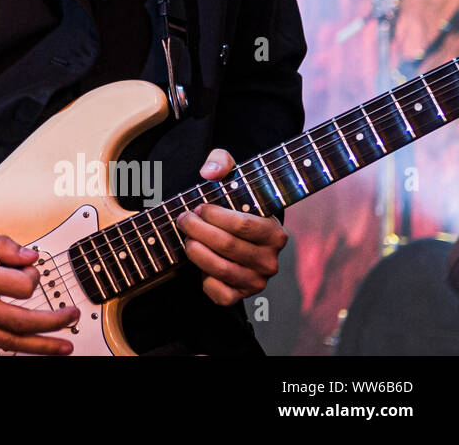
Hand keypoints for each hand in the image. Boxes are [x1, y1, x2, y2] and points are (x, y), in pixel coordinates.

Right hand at [0, 231, 79, 355]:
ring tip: (62, 346)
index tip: (32, 273)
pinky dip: (0, 362)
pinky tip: (21, 361)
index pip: (21, 286)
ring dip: (40, 346)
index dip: (34, 278)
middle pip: (22, 320)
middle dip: (53, 321)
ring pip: (8, 342)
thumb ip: (1, 246)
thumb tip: (30, 256)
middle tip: (70, 317)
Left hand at [176, 147, 288, 305]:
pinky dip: (203, 280)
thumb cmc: (234, 204)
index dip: (215, 215)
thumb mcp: (232, 176)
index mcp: (275, 233)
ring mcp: (257, 281)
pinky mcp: (240, 296)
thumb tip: (209, 172)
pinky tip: (198, 263)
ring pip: (220, 269)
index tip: (199, 206)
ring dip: (195, 251)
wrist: (237, 235)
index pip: (243, 225)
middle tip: (184, 219)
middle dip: (198, 229)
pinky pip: (219, 294)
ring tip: (187, 237)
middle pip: (228, 246)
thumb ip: (221, 162)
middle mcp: (270, 261)